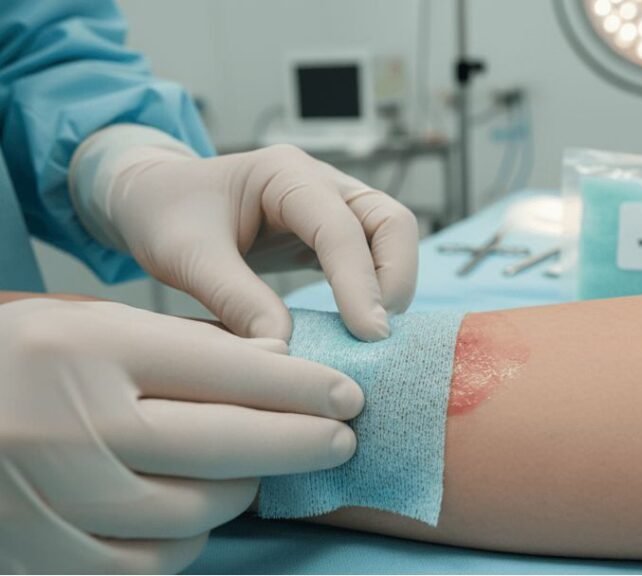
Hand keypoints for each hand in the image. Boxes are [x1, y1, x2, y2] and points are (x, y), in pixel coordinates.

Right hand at [0, 299, 362, 572]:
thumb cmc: (28, 368)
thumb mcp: (94, 329)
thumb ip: (185, 346)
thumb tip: (280, 364)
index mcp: (85, 348)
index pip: (223, 368)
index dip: (301, 386)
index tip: (348, 397)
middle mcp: (68, 423)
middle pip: (222, 445)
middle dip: (299, 443)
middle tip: (341, 440)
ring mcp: (52, 498)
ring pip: (197, 511)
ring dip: (242, 492)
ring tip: (254, 471)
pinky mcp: (45, 556)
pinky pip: (154, 561)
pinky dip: (188, 538)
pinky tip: (194, 511)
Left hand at [78, 129, 418, 340]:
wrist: (155, 198)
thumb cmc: (166, 214)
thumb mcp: (186, 255)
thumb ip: (236, 298)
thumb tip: (286, 347)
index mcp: (286, 174)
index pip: (342, 227)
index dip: (360, 283)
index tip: (368, 335)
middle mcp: (321, 183)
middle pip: (391, 222)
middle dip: (396, 277)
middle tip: (377, 335)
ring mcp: (333, 206)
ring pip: (391, 238)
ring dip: (393, 284)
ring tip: (370, 334)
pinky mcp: (331, 235)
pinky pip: (372, 257)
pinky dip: (375, 290)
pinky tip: (357, 327)